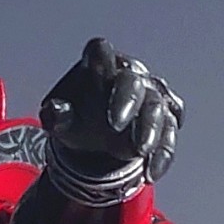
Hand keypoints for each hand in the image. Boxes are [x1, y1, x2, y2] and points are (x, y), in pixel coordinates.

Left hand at [39, 37, 183, 182]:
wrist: (94, 141)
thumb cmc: (76, 119)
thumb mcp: (58, 120)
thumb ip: (55, 115)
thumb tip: (54, 111)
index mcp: (99, 65)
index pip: (101, 52)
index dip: (102, 59)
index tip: (99, 74)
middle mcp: (129, 75)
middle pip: (134, 82)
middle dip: (128, 101)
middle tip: (116, 125)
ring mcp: (150, 96)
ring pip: (157, 108)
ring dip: (151, 129)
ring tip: (140, 151)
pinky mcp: (165, 120)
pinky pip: (169, 135)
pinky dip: (162, 154)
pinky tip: (151, 172)